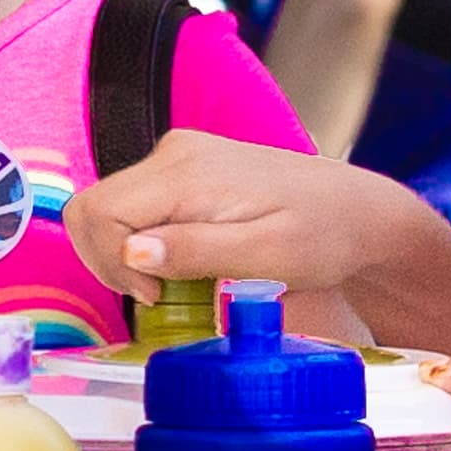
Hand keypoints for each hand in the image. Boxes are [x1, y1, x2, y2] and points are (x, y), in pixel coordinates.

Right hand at [64, 132, 447, 315]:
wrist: (358, 214)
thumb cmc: (325, 236)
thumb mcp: (267, 255)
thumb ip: (196, 250)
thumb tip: (131, 250)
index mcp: (186, 171)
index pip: (98, 211)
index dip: (111, 263)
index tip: (156, 296)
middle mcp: (173, 154)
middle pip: (92, 209)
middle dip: (110, 262)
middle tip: (159, 296)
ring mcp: (177, 159)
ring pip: (109, 211)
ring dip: (125, 256)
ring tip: (178, 282)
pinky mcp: (184, 171)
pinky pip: (135, 210)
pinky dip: (143, 246)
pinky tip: (184, 264)